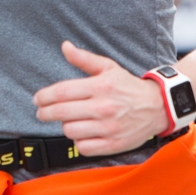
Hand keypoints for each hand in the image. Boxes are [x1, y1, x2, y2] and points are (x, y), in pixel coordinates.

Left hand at [33, 42, 169, 156]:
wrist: (158, 107)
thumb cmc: (128, 87)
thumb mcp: (108, 68)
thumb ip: (84, 59)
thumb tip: (65, 46)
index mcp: (100, 86)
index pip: (61, 92)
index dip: (44, 97)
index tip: (37, 99)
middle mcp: (103, 107)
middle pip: (61, 113)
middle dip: (45, 113)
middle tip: (42, 113)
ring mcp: (108, 128)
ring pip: (70, 131)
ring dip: (66, 126)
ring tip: (70, 121)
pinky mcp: (113, 144)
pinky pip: (83, 148)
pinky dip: (79, 142)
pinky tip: (83, 133)